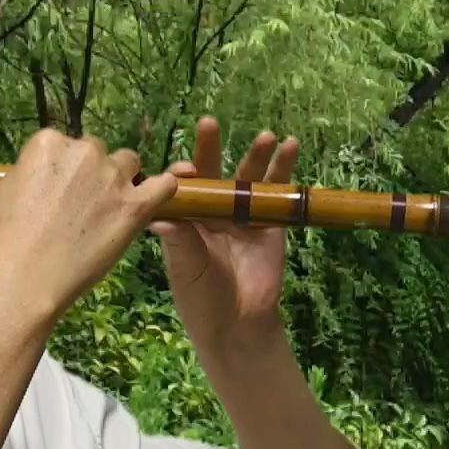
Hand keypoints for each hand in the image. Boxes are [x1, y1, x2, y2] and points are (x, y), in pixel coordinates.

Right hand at [0, 129, 179, 325]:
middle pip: (100, 154)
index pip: (68, 146)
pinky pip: (165, 185)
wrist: (24, 279)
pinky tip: (162, 198)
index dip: (69, 171)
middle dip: (96, 177)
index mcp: (48, 143)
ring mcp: (112, 178)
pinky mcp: (136, 205)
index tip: (62, 195)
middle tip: (83, 211)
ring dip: (125, 184)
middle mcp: (83, 152)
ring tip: (111, 214)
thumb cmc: (3, 240)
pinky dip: (167, 189)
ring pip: (130, 166)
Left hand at [156, 118, 298, 360]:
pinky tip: (290, 148)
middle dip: (211, 147)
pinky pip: (279, 193)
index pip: (182, 187)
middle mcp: (213, 212)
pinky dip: (285, 171)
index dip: (183, 174)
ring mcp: (243, 216)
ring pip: (249, 177)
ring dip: (257, 154)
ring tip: (267, 136)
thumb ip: (179, 242)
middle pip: (213, 172)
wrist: (238, 325)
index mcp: (185, 219)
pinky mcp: (271, 224)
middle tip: (209, 123)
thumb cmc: (201, 299)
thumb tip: (158, 217)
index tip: (187, 170)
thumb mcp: (186, 270)